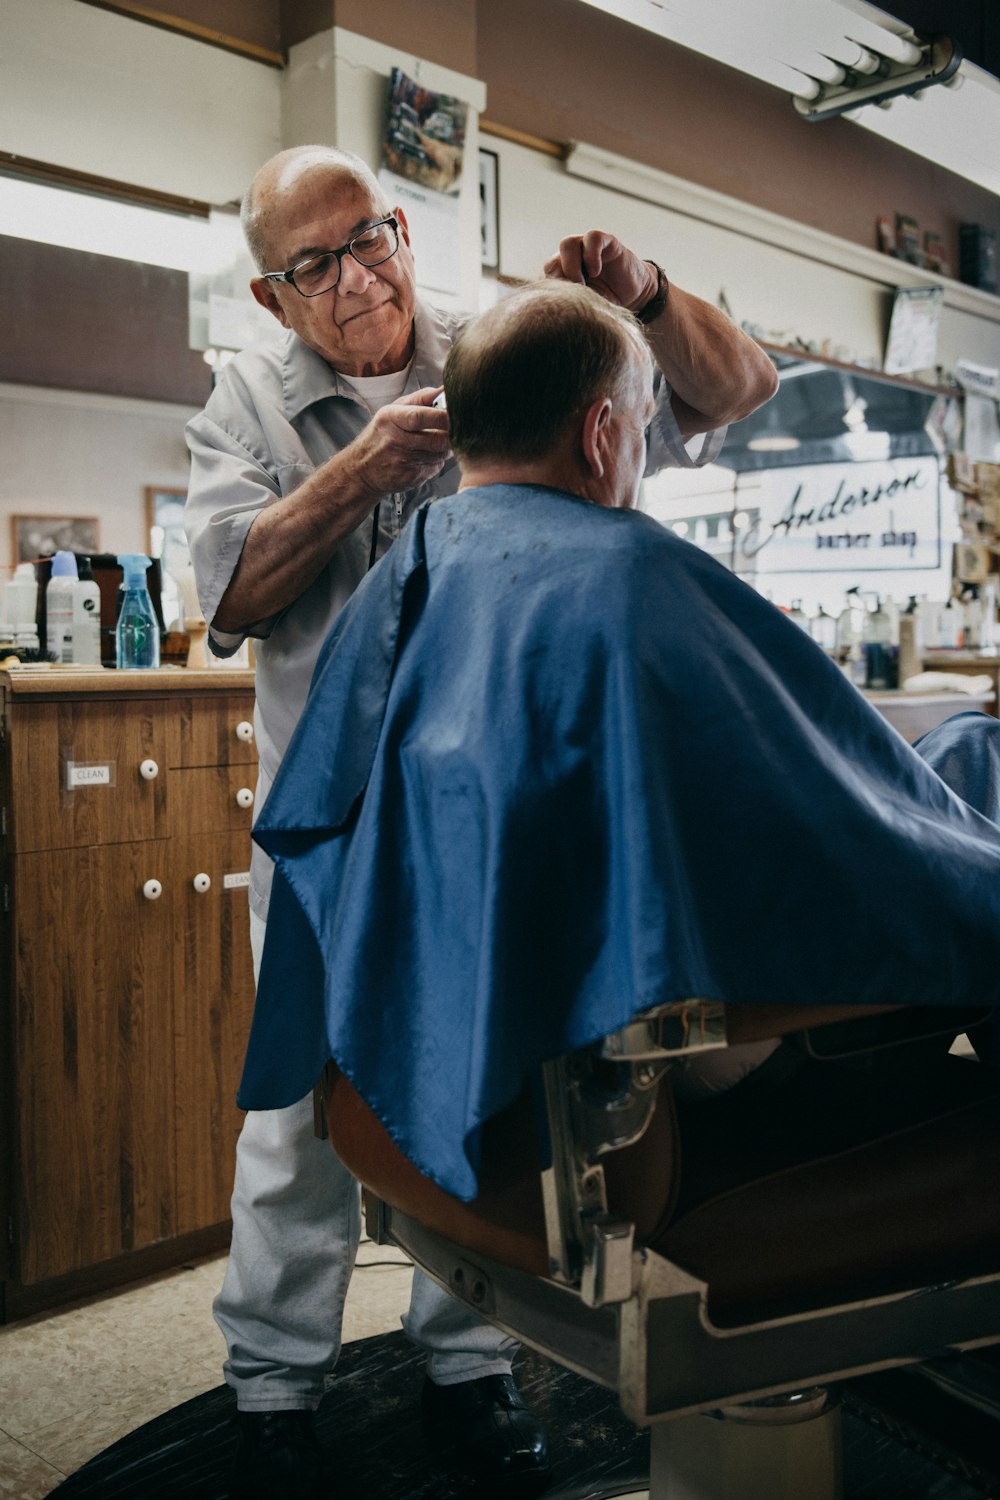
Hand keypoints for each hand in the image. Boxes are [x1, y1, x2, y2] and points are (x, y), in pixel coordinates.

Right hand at [342, 386, 450, 498]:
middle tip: (454, 428)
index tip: (456, 412)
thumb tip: (445, 389)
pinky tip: (426, 455)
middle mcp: (396, 441)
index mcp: (391, 419)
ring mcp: (404, 462)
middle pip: (437, 439)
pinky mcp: (412, 478)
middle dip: (452, 433)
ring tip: (436, 440)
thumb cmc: (382, 435)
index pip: (421, 416)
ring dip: (446, 447)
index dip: (443, 416)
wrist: (363, 469)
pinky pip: (436, 467)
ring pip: (441, 454)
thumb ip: (421, 398)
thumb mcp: (393, 410)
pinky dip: (437, 460)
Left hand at [543, 231, 657, 314]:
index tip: (563, 306)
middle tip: (572, 296)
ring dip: (571, 265)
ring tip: (582, 283)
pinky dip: (591, 254)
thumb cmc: (607, 304)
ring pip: (567, 244)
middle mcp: (571, 261)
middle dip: (559, 280)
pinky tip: (596, 271)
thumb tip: (553, 312)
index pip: (546, 279)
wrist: (634, 297)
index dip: (551, 291)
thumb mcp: (587, 308)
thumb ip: (571, 305)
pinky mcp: (606, 242)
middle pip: (552, 262)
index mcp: (562, 277)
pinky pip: (592, 238)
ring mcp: (587, 249)